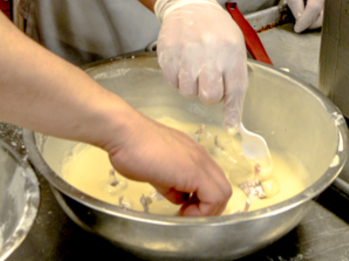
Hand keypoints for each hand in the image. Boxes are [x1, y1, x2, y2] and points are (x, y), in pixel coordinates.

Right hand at [105, 112, 232, 215]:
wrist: (125, 134)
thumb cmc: (134, 148)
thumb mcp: (157, 172)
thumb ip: (171, 185)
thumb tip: (178, 198)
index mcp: (193, 155)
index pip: (213, 182)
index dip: (204, 201)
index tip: (185, 209)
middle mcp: (201, 157)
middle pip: (223, 189)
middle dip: (209, 208)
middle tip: (188, 214)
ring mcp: (199, 163)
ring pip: (223, 193)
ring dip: (206, 210)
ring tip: (184, 213)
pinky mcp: (194, 172)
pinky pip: (213, 196)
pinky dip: (202, 211)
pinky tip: (182, 211)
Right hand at [155, 0, 247, 129]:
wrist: (189, 5)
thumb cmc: (215, 28)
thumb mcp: (234, 45)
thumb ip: (235, 74)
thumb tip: (232, 109)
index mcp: (231, 53)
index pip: (235, 90)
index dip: (233, 113)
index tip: (231, 128)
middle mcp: (210, 55)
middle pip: (209, 97)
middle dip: (209, 95)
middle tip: (208, 81)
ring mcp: (188, 55)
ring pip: (188, 93)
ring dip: (192, 86)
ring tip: (194, 68)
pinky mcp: (168, 55)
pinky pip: (172, 83)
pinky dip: (177, 79)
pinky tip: (182, 63)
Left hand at [282, 0, 328, 31]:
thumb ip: (293, 0)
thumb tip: (299, 17)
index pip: (315, 6)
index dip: (306, 20)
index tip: (298, 28)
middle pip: (324, 14)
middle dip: (310, 22)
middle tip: (298, 21)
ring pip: (327, 16)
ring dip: (314, 20)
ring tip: (303, 11)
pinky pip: (328, 12)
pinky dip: (318, 15)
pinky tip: (310, 9)